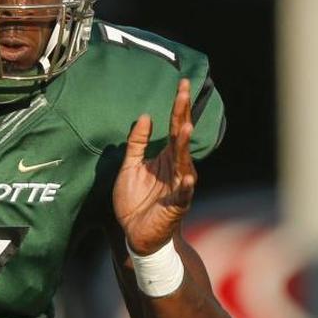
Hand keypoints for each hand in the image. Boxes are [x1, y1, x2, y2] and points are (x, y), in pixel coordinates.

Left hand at [113, 78, 196, 254]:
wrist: (135, 234)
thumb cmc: (135, 201)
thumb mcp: (130, 167)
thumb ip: (136, 143)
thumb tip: (145, 116)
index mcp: (166, 157)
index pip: (173, 126)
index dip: (178, 106)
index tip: (181, 83)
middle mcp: (176, 168)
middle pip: (180, 138)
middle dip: (182, 115)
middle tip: (184, 92)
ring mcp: (179, 187)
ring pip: (184, 163)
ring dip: (184, 146)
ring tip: (184, 127)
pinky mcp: (176, 206)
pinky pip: (183, 195)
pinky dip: (185, 187)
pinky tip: (188, 177)